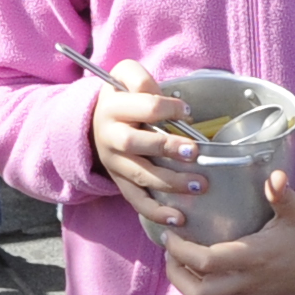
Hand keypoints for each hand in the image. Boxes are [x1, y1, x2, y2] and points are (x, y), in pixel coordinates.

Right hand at [88, 60, 202, 228]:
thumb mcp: (124, 76)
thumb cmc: (122, 97)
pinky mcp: (120, 182)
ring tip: (199, 185)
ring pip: (139, 176)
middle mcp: (110, 136)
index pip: (143, 106)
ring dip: (170, 182)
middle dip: (166, 147)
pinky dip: (156, 212)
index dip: (168, 108)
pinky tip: (178, 218)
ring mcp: (114, 163)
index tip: (187, 111)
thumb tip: (166, 99)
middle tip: (194, 152)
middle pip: (135, 143)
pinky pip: (136, 200)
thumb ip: (140, 78)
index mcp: (113, 107)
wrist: (95, 121)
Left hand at [157, 171, 294, 294]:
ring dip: (186, 279)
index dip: (182, 250)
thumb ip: (283, 194)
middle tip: (168, 248)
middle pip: (199, 293)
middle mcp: (248, 279)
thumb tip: (275, 176)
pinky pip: (219, 292)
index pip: (207, 262)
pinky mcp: (252, 293)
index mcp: (255, 256)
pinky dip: (201, 279)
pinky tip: (199, 258)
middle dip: (176, 274)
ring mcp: (249, 290)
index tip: (170, 232)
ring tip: (178, 253)